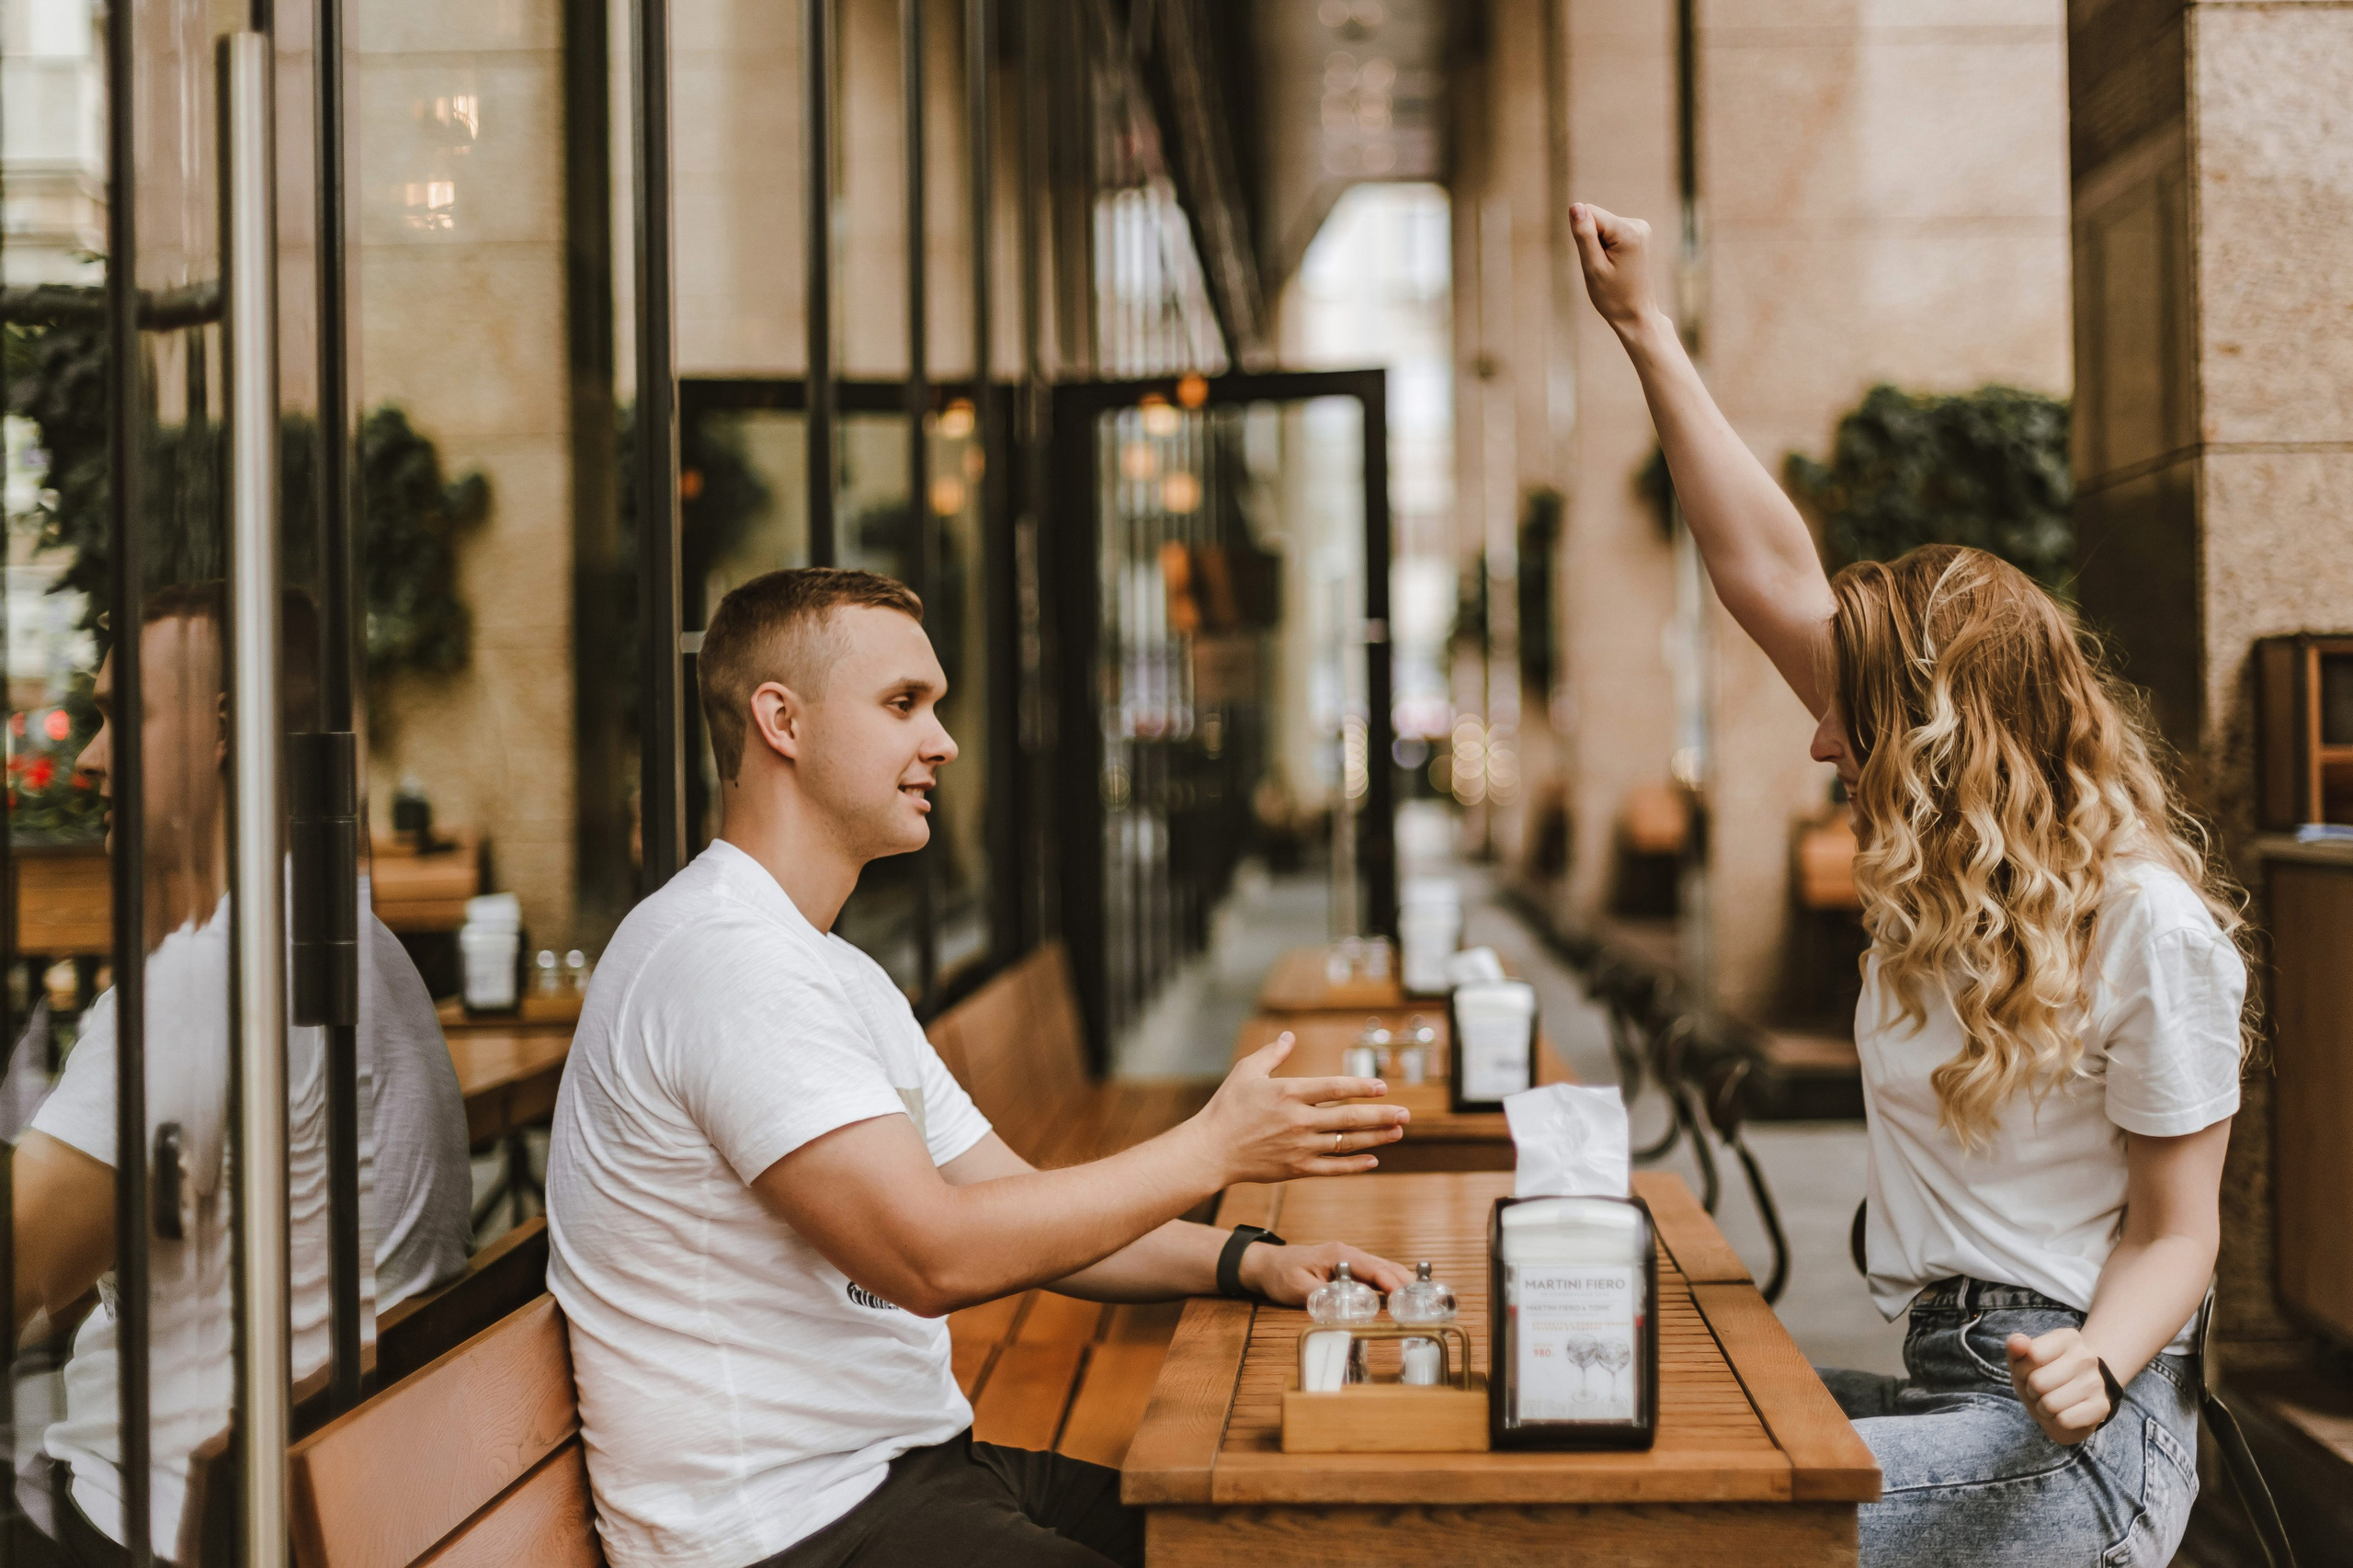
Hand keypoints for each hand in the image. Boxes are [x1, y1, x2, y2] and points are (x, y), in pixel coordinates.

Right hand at [1186, 1032, 1408, 1186]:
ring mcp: (1300, 1147)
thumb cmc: (1226, 1107)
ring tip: (1397, 1132)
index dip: (1361, 1086)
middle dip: (1381, 1115)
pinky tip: (1374, 1160)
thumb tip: (1289, 1036)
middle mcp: (1299, 1120)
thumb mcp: (1246, 1072)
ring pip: (1346, 1143)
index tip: (1382, 1086)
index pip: (1335, 1088)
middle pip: (1349, 1117)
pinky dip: (1355, 1165)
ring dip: (1376, 1137)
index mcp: (1289, 1093)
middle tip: (1405, 1113)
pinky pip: (1333, 1168)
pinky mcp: (1296, 1169)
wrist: (1211, 1150)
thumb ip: (1272, 1053)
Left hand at [1240, 1239, 1410, 1306]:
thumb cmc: (1282, 1274)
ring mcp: (1350, 1260)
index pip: (1372, 1267)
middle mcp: (1349, 1253)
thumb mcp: (1298, 1288)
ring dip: (1401, 1281)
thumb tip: (1344, 1306)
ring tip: (1422, 1298)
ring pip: (1383, 1269)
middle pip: (1384, 1266)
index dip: (1391, 1281)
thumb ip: (1322, 1295)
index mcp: (1339, 1254)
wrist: (1269, 1265)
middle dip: (1405, 1281)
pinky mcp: (1349, 1268)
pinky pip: (1375, 1274)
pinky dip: (1390, 1282)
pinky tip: (1402, 1294)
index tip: (1406, 1294)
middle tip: (1425, 1299)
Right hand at [1569, 202, 1661, 332]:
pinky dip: (1606, 247)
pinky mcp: (1637, 232)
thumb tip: (1575, 206)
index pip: (1589, 213)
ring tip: (1610, 267)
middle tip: (1602, 266)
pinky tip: (1615, 264)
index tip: (1594, 259)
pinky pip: (1610, 231)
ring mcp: (1640, 227)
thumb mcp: (1592, 267)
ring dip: (1599, 246)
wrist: (1635, 313)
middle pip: (1596, 218)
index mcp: (1627, 231)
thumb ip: (1584, 235)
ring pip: (1602, 225)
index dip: (1583, 236)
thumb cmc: (1613, 296)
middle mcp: (1637, 224)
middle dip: (1591, 241)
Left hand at [2006, 1327, 2111, 1444]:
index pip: (2032, 1354)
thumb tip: (2019, 1342)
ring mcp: (2097, 1382)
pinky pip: (2065, 1420)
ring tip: (2052, 1401)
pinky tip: (2065, 1412)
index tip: (2030, 1371)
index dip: (2022, 1369)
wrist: (2071, 1403)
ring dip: (2044, 1408)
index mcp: (2068, 1337)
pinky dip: (2058, 1421)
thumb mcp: (2022, 1361)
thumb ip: (2015, 1347)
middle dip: (2032, 1391)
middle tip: (2041, 1390)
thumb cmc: (2041, 1377)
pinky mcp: (2102, 1407)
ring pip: (2050, 1404)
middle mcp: (2087, 1356)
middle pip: (2038, 1382)